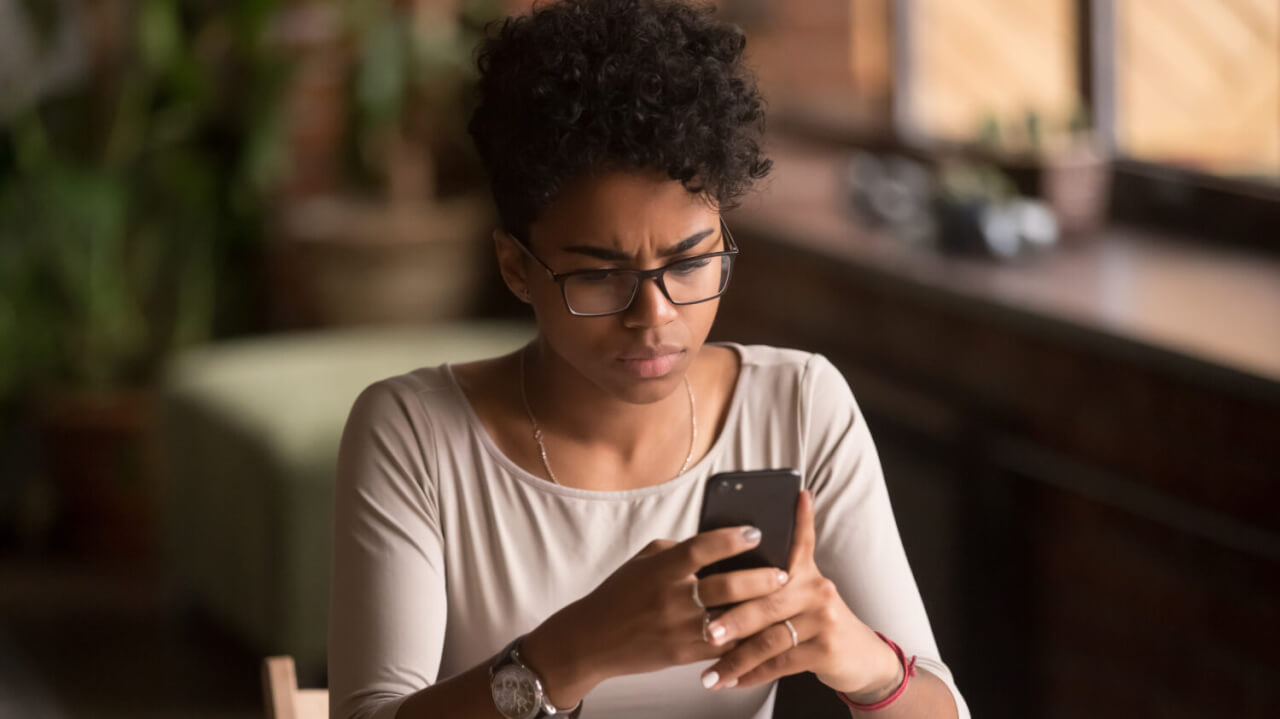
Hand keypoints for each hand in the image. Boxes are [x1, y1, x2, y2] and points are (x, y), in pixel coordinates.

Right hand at [523, 524, 790, 705]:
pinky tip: (763, 631)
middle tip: (783, 573)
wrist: (592, 639)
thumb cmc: (620, 594)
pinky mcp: (682, 655)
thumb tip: (717, 542)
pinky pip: (722, 647)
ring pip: (730, 620)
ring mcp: (678, 629)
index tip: (756, 532)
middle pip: (726, 586)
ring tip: (782, 602)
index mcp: (661, 569)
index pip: (702, 547)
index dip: (731, 539)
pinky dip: (745, 639)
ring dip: (759, 611)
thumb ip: (678, 551)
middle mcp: (671, 598)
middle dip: (760, 579)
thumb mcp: (644, 561)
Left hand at [694, 490, 902, 698]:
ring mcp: (824, 618)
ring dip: (736, 658)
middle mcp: (817, 589)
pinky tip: (732, 682)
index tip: (796, 495)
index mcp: (805, 571)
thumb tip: (722, 569)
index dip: (800, 517)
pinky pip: (781, 663)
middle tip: (704, 631)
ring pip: (770, 638)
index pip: (800, 539)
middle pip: (767, 600)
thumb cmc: (814, 622)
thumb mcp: (801, 594)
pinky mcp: (826, 648)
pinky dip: (753, 675)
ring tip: (710, 672)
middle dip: (732, 618)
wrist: (859, 656)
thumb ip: (771, 582)